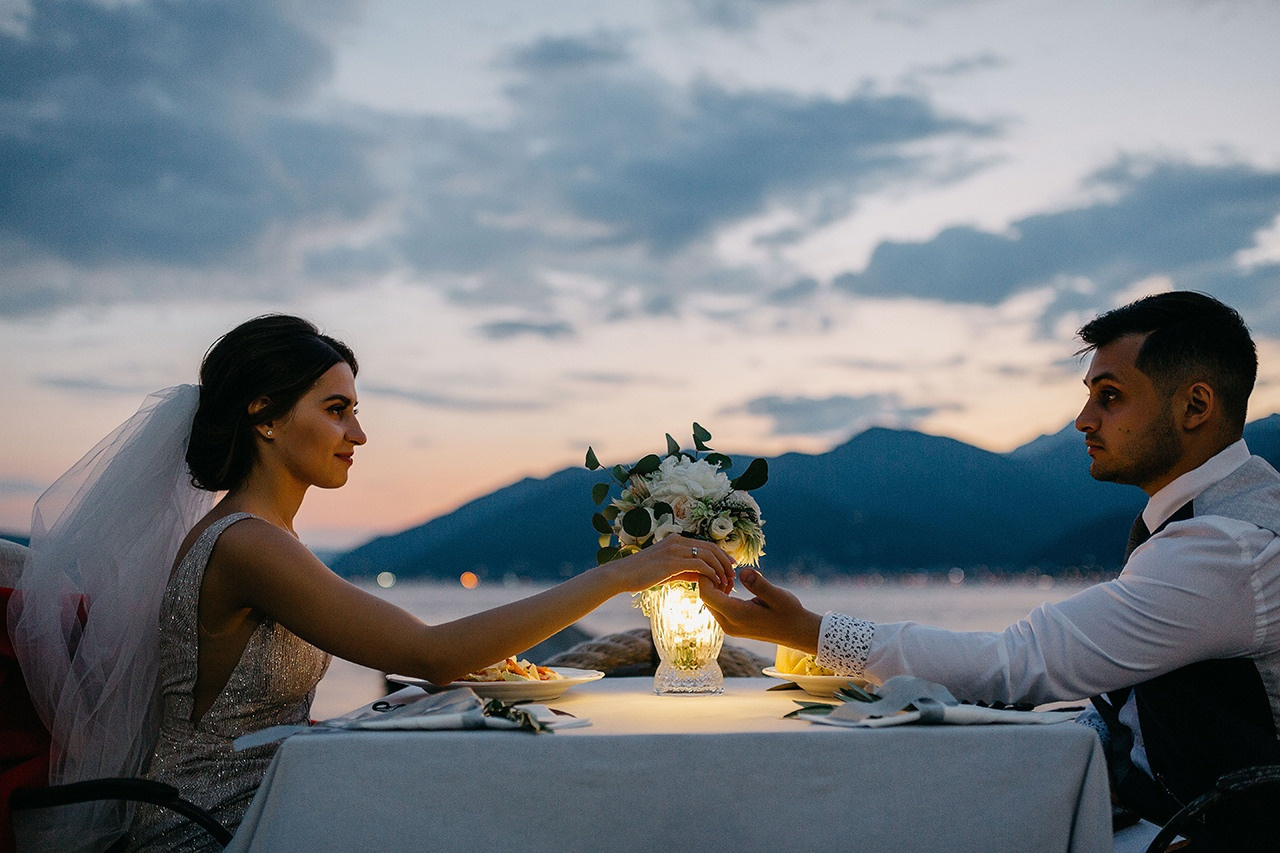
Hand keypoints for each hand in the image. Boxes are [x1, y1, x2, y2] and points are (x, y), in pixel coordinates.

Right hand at [615, 535, 734, 593]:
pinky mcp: (672, 561)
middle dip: (725, 560)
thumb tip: (702, 576)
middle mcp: (677, 541)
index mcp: (676, 540)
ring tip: (726, 580)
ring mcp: (675, 550)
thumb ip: (685, 571)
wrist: (621, 575)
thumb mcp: (667, 571)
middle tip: (733, 573)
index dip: (721, 554)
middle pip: (710, 547)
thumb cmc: (642, 574)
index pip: (705, 544)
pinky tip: (715, 583)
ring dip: (720, 568)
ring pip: (707, 555)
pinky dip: (710, 573)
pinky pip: (699, 565)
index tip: (730, 565)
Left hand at [698, 567, 820, 651]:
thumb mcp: (779, 596)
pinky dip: (721, 593)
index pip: (707, 595)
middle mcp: (728, 624)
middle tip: (727, 567)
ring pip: (710, 602)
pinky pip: (718, 607)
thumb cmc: (790, 613)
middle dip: (710, 579)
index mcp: (736, 616)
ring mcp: (729, 627)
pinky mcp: (732, 625)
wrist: (797, 632)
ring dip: (716, 586)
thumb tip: (743, 572)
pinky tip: (734, 584)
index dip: (706, 576)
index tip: (717, 563)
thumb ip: (759, 584)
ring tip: (732, 574)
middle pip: (706, 598)